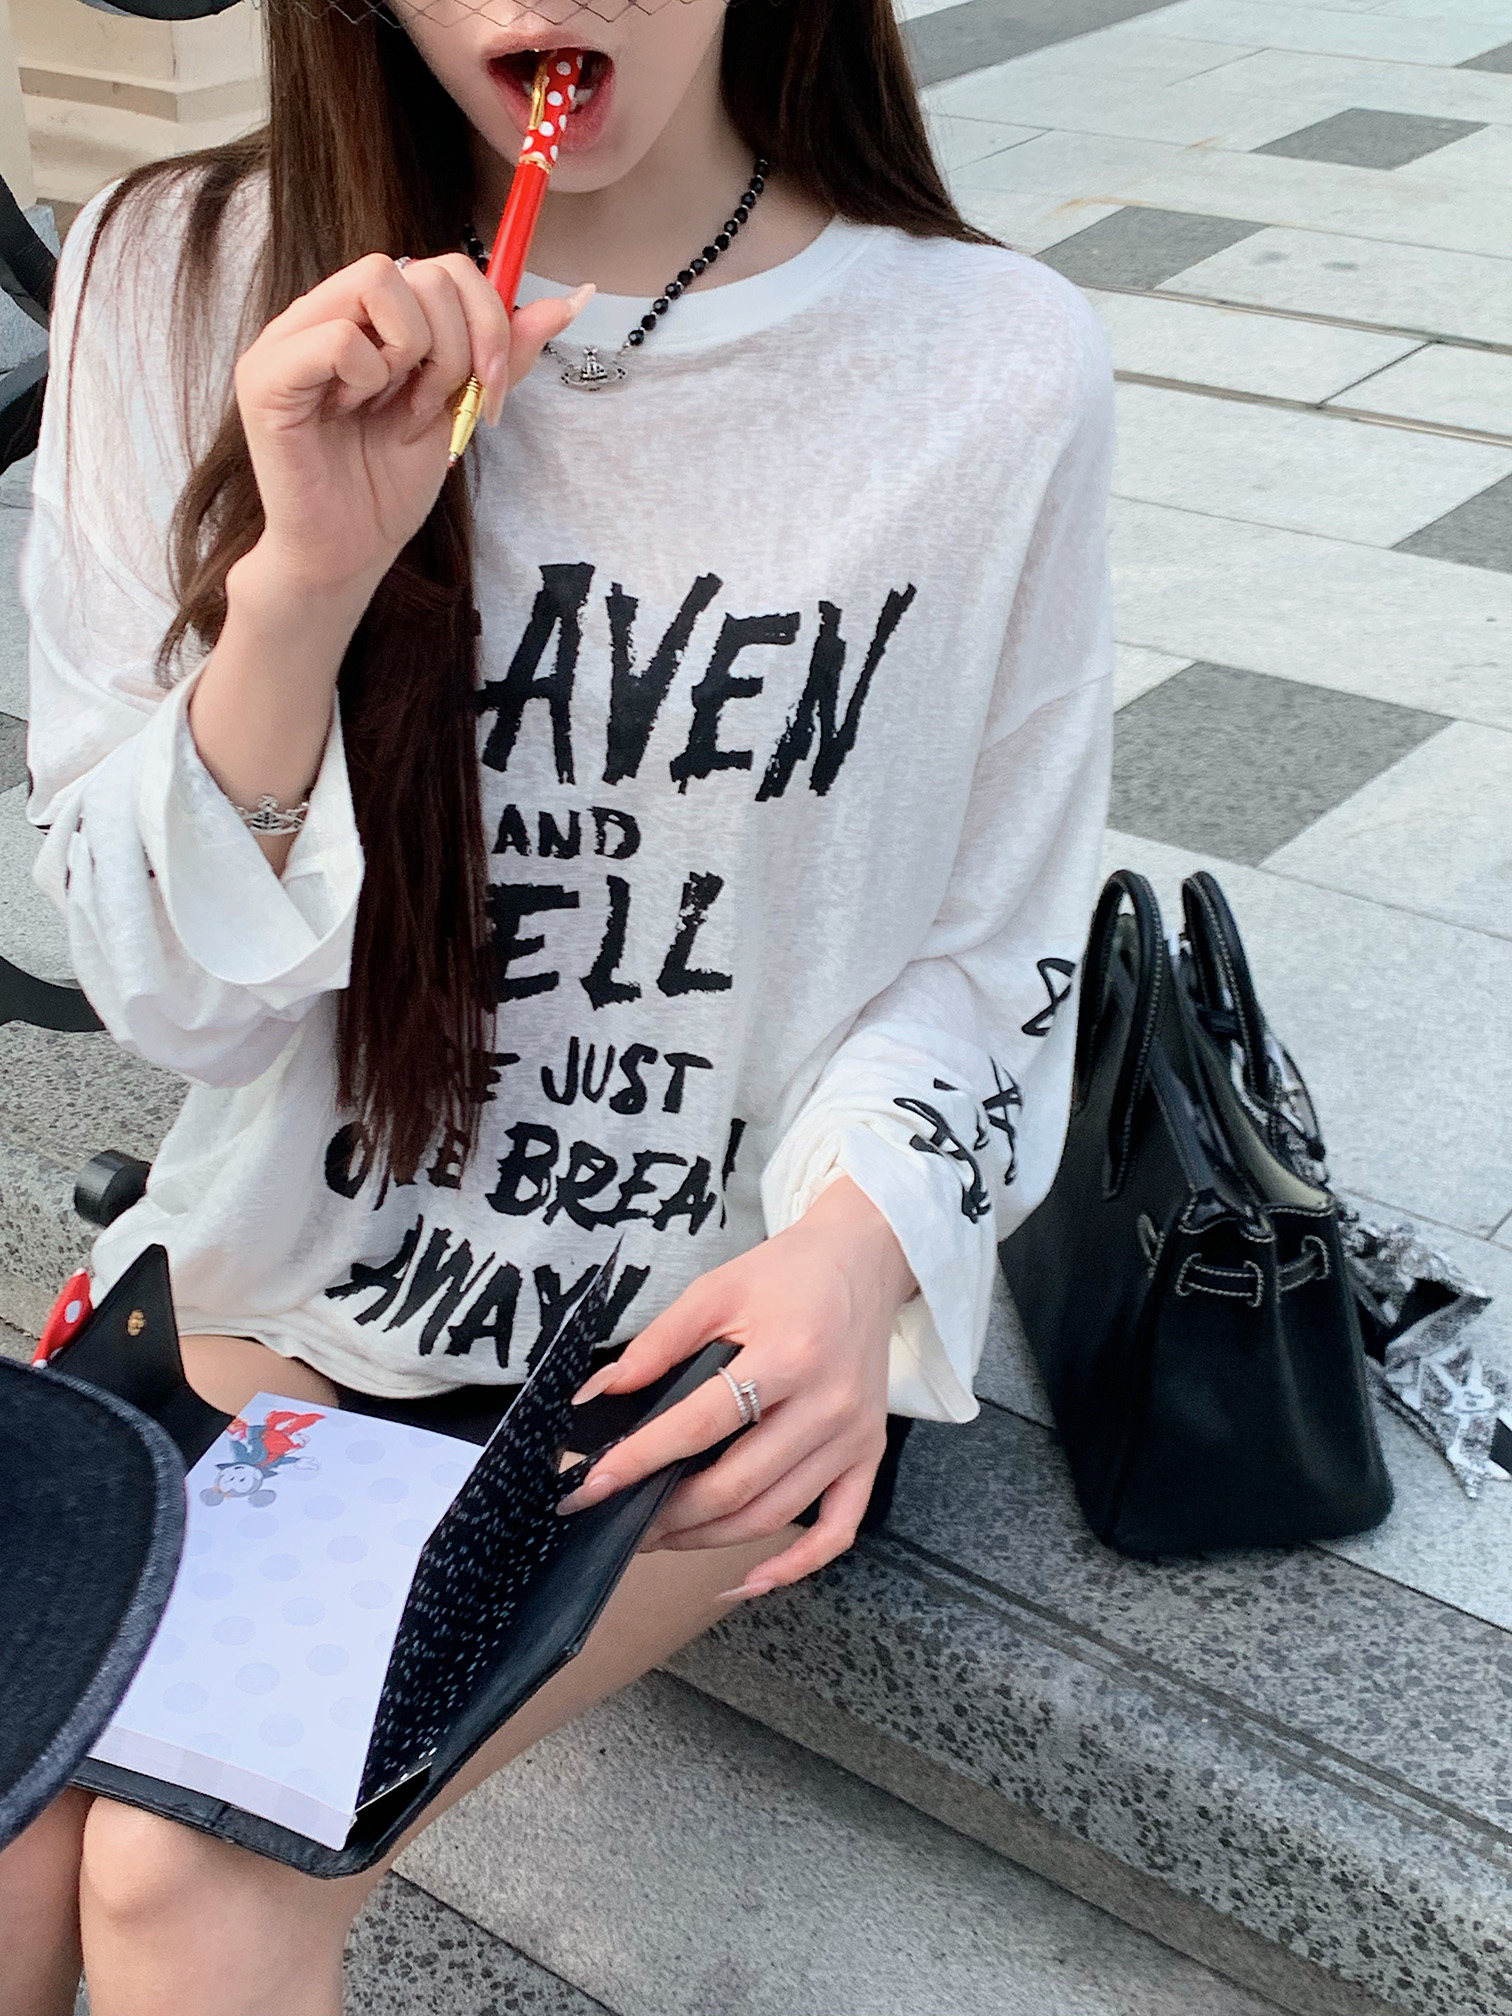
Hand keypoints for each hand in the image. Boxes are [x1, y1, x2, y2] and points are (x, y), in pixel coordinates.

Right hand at [230, 251, 591, 603]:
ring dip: (417, 354)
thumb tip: (567, 303)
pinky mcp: (266, 375)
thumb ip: (502, 356)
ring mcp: (292, 336)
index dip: (488, 320)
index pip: (446, 268)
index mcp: (372, 317)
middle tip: (442, 405)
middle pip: (423, 268)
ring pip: (381, 279)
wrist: (347, 552)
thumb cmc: (389, 487)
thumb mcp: (460, 410)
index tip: (493, 391)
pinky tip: (359, 413)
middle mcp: (329, 312)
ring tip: (400, 409)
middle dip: (462, 344)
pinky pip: (340, 336)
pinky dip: (369, 376)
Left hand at [556, 1177, 917, 1598]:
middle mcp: (827, 1405)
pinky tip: (748, 1580)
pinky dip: (794, 1565)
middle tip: (618, 1520)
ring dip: (708, 1539)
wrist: (863, 1262)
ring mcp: (853, 1438)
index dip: (641, 1460)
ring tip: (658, 1536)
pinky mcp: (869, 1455)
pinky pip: (837, 1530)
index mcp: (788, 1355)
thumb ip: (657, 1343)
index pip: (701, 1424)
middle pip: (737, 1485)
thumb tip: (598, 1396)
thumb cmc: (785, 1275)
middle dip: (667, 1514)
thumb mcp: (716, 1289)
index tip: (591, 1486)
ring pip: (774, 1515)